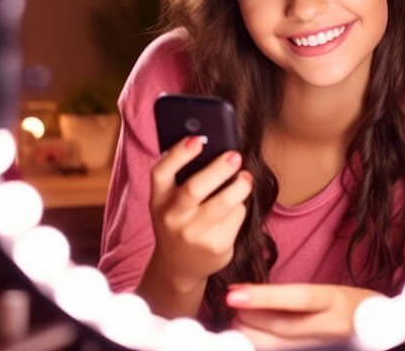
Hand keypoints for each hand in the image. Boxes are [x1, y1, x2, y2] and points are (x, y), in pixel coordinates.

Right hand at [146, 136, 251, 292]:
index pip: (161, 172)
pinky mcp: (216, 247)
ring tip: (245, 178)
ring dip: (240, 186)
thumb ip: (184, 177)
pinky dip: (240, 207)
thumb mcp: (171, 201)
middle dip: (218, 169)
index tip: (197, 139)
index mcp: (159, 199)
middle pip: (195, 188)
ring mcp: (194, 235)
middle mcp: (172, 218)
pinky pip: (236, 217)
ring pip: (224, 203)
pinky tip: (235, 207)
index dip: (178, 154)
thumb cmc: (179, 220)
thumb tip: (217, 148)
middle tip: (235, 156)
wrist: (179, 265)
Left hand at [226, 283, 382, 349]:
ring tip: (239, 317)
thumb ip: (296, 298)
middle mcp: (330, 326)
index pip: (296, 298)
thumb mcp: (330, 293)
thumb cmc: (349, 305)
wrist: (378, 331)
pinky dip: (261, 342)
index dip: (263, 297)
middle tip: (233, 302)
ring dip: (251, 333)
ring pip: (276, 346)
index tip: (234, 295)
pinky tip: (252, 333)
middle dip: (249, 317)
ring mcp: (323, 346)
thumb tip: (254, 296)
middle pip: (281, 327)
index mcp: (335, 300)